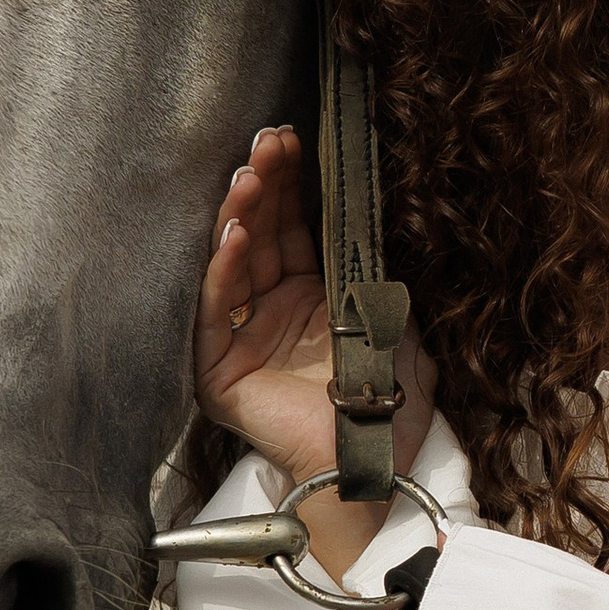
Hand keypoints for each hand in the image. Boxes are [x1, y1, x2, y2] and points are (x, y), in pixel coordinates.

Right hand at [193, 127, 430, 585]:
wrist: (370, 468)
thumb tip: (373, 228)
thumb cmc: (384, 410)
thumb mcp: (394, 328)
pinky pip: (215, 312)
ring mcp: (242, 340)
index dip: (294, 187)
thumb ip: (375, 281)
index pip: (294, 230)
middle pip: (261, 237)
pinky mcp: (219, 371)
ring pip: (232, 264)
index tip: (295, 141)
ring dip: (241, 215)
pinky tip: (233, 233)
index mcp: (309, 301)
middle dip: (264, 186)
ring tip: (251, 175)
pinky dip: (221, 270)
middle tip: (269, 142)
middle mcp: (270, 313)